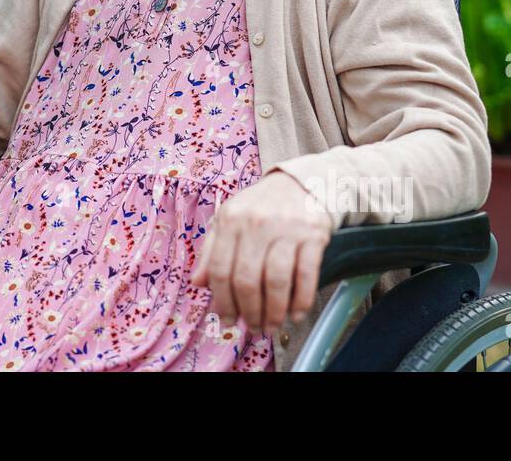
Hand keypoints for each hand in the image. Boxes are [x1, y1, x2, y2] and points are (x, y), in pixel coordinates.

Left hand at [190, 170, 333, 335]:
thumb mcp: (228, 221)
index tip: (228, 320)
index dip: (223, 301)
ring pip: (277, 281)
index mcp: (231, 220)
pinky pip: (306, 275)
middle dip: (250, 312)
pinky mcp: (313, 235)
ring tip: (272, 326)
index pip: (221, 270)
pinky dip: (301, 301)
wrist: (300, 183)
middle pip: (248, 279)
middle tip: (254, 328)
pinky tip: (296, 314)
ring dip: (274, 312)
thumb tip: (197, 284)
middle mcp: (256, 224)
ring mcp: (287, 229)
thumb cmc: (258, 208)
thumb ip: (212, 252)